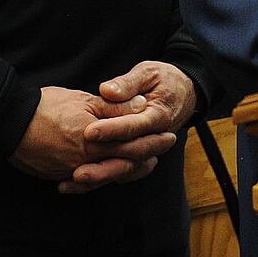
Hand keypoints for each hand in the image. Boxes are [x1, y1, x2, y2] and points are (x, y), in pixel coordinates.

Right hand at [10, 86, 173, 184]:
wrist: (9, 124)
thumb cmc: (45, 106)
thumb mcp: (82, 99)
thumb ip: (113, 107)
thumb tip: (141, 106)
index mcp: (96, 137)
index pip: (133, 141)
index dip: (152, 139)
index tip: (168, 134)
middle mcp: (89, 158)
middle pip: (126, 160)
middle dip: (148, 154)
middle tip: (163, 150)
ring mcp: (75, 170)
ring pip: (111, 174)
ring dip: (130, 169)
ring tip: (144, 164)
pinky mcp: (61, 175)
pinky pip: (88, 183)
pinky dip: (103, 179)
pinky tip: (110, 175)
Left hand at [61, 62, 196, 193]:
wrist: (182, 93)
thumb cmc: (162, 79)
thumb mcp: (147, 73)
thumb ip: (127, 83)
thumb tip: (107, 91)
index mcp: (158, 116)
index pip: (132, 126)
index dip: (111, 130)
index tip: (88, 132)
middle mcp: (156, 138)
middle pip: (129, 155)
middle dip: (103, 164)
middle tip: (77, 170)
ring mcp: (149, 149)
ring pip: (126, 169)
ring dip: (101, 176)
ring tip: (74, 180)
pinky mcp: (140, 155)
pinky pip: (124, 171)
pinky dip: (103, 178)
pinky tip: (80, 184)